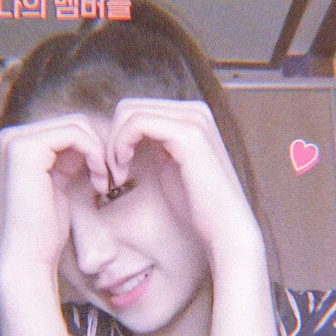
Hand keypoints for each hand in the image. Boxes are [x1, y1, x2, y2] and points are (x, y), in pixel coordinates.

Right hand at [0, 114, 107, 271]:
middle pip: (75, 123)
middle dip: (100, 148)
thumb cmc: (46, 228)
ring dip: (100, 153)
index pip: (69, 128)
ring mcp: (16, 141)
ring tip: (104, 183)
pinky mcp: (26, 150)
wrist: (29, 256)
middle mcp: (12, 137)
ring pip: (78, 126)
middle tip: (110, 179)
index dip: (95, 148)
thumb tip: (93, 135)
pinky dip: (96, 154)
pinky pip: (76, 134)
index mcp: (19, 144)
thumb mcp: (60, 183)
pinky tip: (99, 182)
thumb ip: (69, 159)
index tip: (106, 176)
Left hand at [106, 99, 262, 259]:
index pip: (137, 110)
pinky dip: (120, 146)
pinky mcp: (187, 134)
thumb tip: (125, 135)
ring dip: (113, 145)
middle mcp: (194, 111)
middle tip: (113, 174)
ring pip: (130, 113)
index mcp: (191, 117)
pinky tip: (123, 174)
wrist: (224, 228)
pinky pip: (136, 124)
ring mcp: (193, 119)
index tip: (116, 170)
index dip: (117, 138)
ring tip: (118, 176)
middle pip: (130, 108)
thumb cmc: (197, 206)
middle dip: (111, 140)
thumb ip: (154, 145)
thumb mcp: (170, 167)